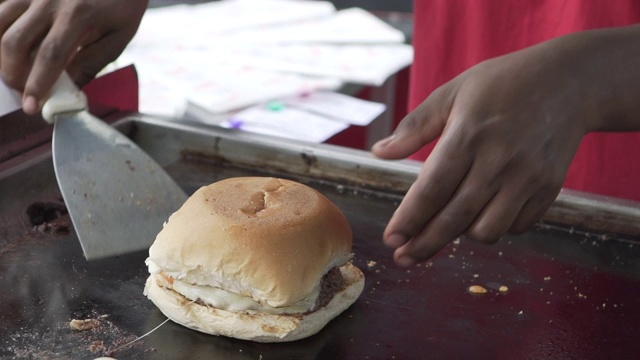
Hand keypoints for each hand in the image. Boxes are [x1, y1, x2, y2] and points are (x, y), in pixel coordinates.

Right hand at [0, 0, 147, 113]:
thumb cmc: (121, 5)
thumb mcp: (117, 38)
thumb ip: (90, 63)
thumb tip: (67, 91)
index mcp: (78, 15)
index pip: (50, 56)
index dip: (37, 84)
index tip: (32, 107)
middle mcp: (49, 0)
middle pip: (15, 42)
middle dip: (13, 73)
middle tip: (23, 90)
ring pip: (0, 23)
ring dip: (2, 53)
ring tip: (16, 69)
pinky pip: (1, 9)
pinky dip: (0, 29)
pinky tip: (8, 46)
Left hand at [372, 25, 639, 265]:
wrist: (571, 82)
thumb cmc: (502, 84)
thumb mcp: (453, 92)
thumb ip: (415, 126)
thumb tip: (378, 153)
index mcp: (468, 135)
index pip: (432, 190)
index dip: (408, 220)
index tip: (390, 238)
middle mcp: (498, 161)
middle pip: (454, 218)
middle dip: (424, 244)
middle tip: (403, 257)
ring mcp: (527, 177)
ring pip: (488, 231)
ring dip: (463, 235)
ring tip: (447, 224)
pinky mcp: (549, 188)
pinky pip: (518, 226)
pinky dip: (497, 227)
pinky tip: (483, 213)